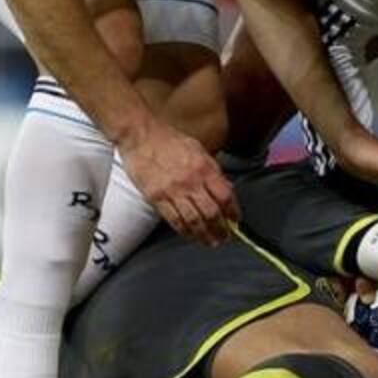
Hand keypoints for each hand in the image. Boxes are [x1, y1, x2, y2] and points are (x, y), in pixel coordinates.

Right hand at [119, 120, 237, 244]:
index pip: (225, 195)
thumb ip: (213, 170)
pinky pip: (174, 220)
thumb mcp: (199, 149)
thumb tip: (227, 188)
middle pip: (212, 212)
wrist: (141, 136)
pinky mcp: (157, 198)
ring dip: (205, 235)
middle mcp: (191, 181)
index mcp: (204, 168)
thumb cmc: (170, 140)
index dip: (233, 211)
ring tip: (210, 241)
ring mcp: (173, 191)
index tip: (236, 219)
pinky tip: (191, 236)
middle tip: (225, 236)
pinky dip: (185, 232)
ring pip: (194, 220)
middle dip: (221, 228)